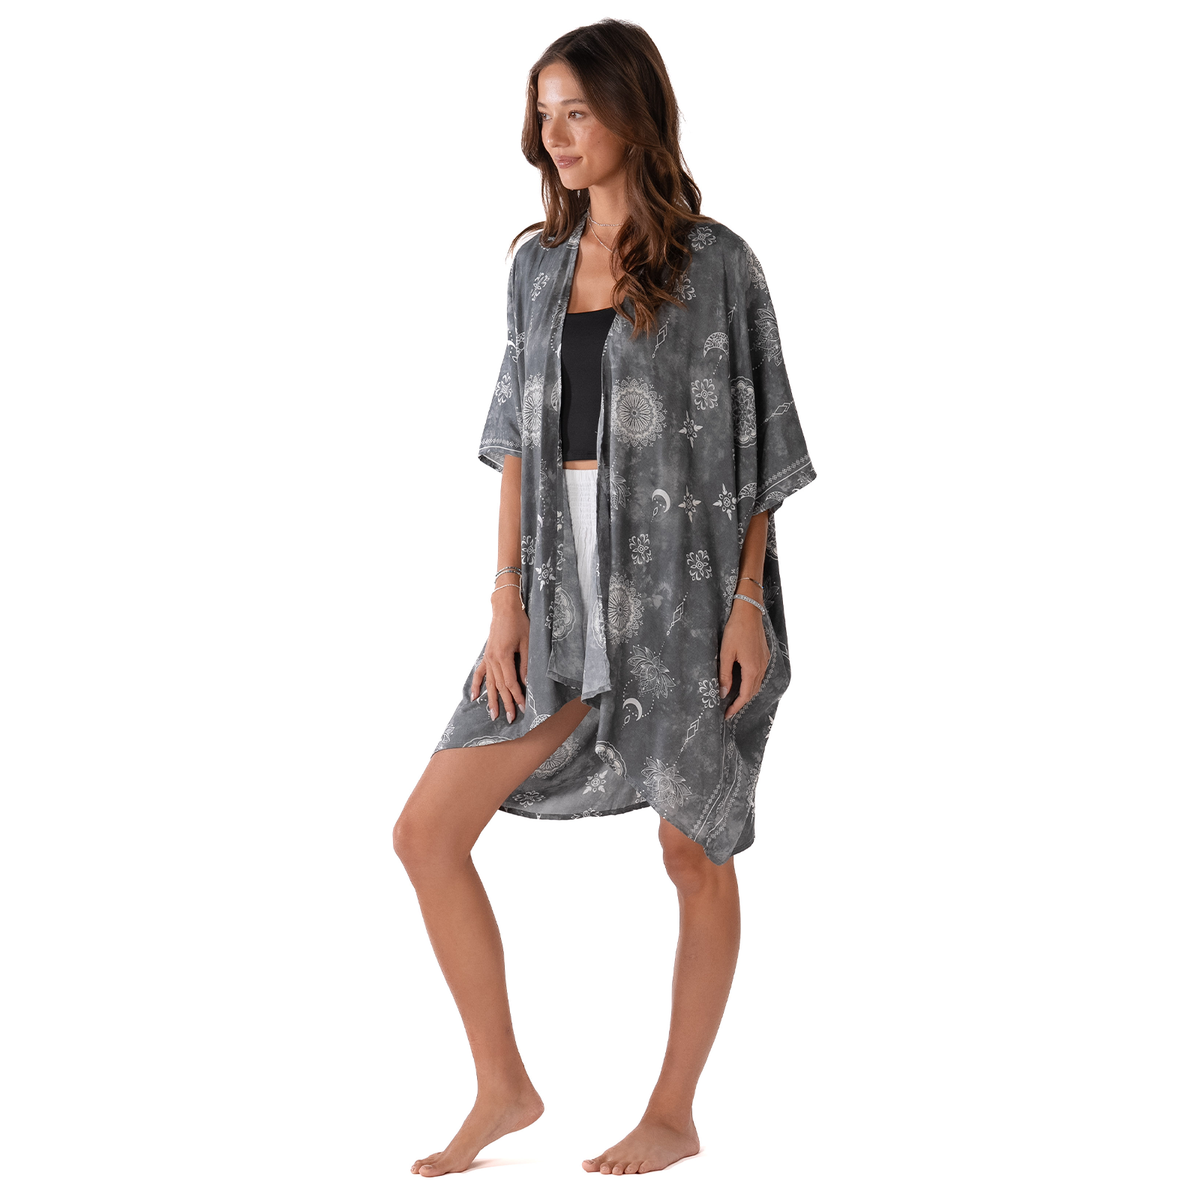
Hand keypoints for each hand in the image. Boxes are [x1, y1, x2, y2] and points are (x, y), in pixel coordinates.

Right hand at [470, 589, 528, 722]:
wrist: (504, 608)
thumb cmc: (519, 623)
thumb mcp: (527, 642)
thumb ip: (526, 663)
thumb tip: (526, 682)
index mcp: (504, 656)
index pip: (511, 682)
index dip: (517, 696)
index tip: (523, 707)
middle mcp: (493, 659)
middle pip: (500, 686)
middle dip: (506, 703)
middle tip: (510, 718)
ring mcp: (487, 658)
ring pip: (490, 683)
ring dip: (491, 700)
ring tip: (492, 715)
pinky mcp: (486, 655)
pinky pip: (479, 673)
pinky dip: (476, 685)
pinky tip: (474, 697)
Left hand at [719, 599, 770, 719]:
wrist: (749, 611)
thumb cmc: (735, 630)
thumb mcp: (726, 653)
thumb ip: (725, 675)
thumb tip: (723, 693)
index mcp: (752, 669)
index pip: (745, 696)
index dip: (736, 707)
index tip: (726, 715)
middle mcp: (761, 668)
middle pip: (752, 692)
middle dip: (740, 702)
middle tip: (727, 710)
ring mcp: (764, 661)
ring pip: (756, 684)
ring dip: (746, 693)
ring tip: (733, 698)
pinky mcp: (764, 655)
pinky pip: (758, 675)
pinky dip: (750, 682)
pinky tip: (742, 681)